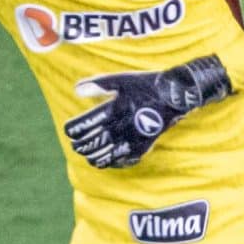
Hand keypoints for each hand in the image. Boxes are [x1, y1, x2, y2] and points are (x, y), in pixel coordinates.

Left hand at [63, 55, 231, 168]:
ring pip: (105, 154)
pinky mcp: (143, 147)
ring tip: (85, 153)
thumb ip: (98, 85)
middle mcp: (123, 126)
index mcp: (115, 109)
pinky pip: (122, 160)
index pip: (87, 124)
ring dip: (92, 155)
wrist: (174, 96)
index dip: (74, 129)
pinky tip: (103, 161)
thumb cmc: (145, 85)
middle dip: (81, 144)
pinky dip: (110, 162)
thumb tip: (75, 90)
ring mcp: (133, 139)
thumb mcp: (121, 80)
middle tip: (75, 144)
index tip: (68, 130)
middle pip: (94, 142)